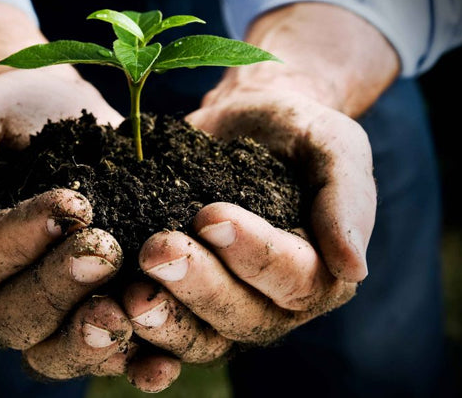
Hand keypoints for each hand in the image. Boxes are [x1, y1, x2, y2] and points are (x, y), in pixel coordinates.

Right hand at [0, 67, 150, 374]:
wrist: (56, 112)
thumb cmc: (4, 114)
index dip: (22, 241)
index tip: (72, 203)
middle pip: (14, 317)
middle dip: (59, 287)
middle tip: (104, 250)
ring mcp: (46, 307)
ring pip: (53, 350)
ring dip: (91, 339)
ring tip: (128, 310)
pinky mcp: (93, 306)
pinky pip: (106, 351)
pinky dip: (134, 362)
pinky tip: (161, 361)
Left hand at [122, 87, 374, 360]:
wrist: (245, 124)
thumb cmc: (296, 132)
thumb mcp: (333, 146)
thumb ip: (347, 199)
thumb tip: (354, 268)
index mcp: (321, 272)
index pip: (294, 278)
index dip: (253, 253)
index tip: (211, 215)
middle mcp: (275, 303)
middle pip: (241, 316)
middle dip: (198, 286)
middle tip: (157, 250)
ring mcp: (226, 306)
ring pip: (200, 336)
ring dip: (164, 320)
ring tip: (127, 294)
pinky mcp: (183, 299)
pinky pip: (161, 334)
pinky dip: (137, 338)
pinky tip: (107, 318)